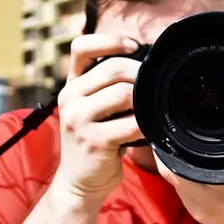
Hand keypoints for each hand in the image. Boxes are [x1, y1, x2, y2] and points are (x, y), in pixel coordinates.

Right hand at [52, 34, 142, 205]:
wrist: (79, 182)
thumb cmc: (95, 140)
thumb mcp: (92, 108)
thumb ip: (106, 86)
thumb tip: (145, 64)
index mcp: (71, 85)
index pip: (81, 47)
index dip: (110, 40)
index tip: (133, 47)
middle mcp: (69, 97)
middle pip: (112, 69)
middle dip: (139, 74)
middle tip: (153, 86)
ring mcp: (78, 119)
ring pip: (123, 93)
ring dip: (144, 100)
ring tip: (150, 109)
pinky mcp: (93, 141)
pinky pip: (131, 123)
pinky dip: (146, 124)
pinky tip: (149, 128)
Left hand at [155, 119, 223, 223]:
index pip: (194, 155)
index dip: (180, 138)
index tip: (176, 120)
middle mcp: (217, 196)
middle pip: (176, 165)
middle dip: (171, 146)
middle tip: (170, 128)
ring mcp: (204, 209)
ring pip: (173, 178)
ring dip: (172, 160)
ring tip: (172, 142)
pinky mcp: (198, 214)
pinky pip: (178, 190)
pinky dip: (177, 174)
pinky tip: (180, 161)